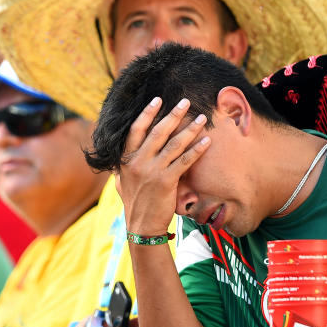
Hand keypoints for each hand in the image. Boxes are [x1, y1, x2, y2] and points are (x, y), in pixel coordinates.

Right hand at [117, 98, 210, 235]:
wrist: (141, 226)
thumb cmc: (134, 203)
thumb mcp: (121, 181)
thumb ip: (123, 166)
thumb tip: (120, 156)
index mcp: (126, 159)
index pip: (136, 130)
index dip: (147, 113)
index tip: (158, 99)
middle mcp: (138, 162)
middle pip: (158, 132)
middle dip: (173, 114)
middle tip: (186, 101)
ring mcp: (152, 171)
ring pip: (174, 145)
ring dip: (189, 129)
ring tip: (201, 118)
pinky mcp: (166, 182)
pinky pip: (184, 162)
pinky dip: (196, 151)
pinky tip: (206, 142)